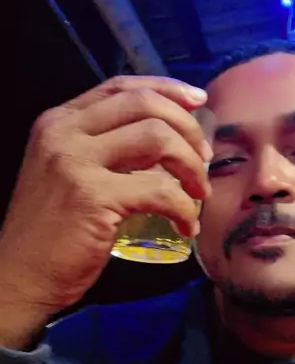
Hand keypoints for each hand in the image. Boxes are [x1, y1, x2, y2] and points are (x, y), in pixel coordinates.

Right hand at [0, 75, 211, 315]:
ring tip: (199, 192)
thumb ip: (104, 148)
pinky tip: (187, 225)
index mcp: (58, 121)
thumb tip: (168, 140)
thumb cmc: (50, 232)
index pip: (120, 86)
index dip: (166, 88)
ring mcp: (74, 161)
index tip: (199, 102)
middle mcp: (63, 132)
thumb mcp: (68, 172)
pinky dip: (183, 207)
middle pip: (144, 104)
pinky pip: (159, 190)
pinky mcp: (91, 196)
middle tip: (204, 157)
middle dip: (187, 127)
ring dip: (191, 164)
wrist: (20, 277)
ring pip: (157, 137)